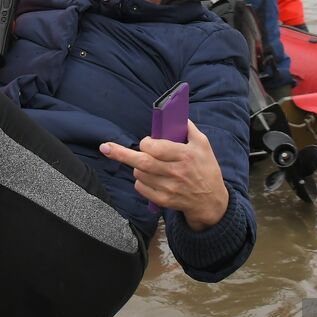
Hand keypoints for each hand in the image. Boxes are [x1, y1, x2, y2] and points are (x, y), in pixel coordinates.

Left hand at [100, 121, 228, 229]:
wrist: (210, 201)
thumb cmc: (207, 169)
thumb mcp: (204, 145)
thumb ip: (189, 129)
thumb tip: (177, 115)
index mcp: (185, 156)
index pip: (156, 148)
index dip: (146, 143)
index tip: (147, 142)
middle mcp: (175, 172)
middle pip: (142, 163)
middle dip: (121, 153)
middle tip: (105, 147)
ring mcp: (168, 188)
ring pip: (139, 174)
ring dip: (137, 166)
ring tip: (148, 164)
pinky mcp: (163, 200)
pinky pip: (141, 188)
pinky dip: (140, 181)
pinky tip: (149, 177)